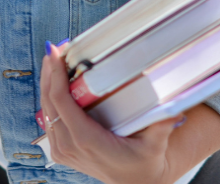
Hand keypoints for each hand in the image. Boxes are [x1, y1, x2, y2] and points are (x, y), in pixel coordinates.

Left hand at [40, 43, 184, 183]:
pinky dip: (50, 98)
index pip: (61, 101)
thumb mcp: (156, 145)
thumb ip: (162, 125)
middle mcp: (69, 145)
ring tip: (53, 60)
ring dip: (47, 83)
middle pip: (49, 101)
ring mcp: (62, 150)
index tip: (56, 53)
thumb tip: (173, 106)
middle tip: (54, 49)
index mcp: (86, 140)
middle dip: (49, 72)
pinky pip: (50, 119)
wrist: (136, 183)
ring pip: (46, 110)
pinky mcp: (62, 150)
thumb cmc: (144, 162)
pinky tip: (55, 82)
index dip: (55, 75)